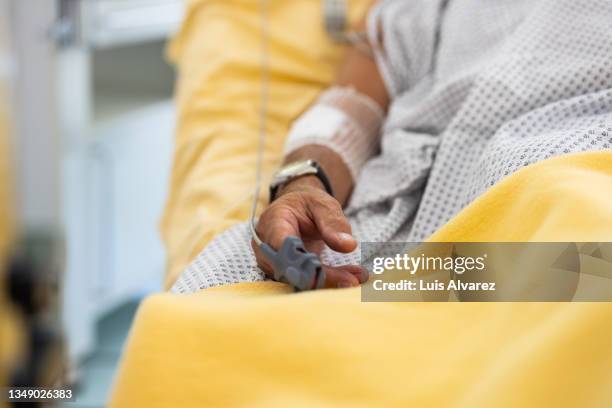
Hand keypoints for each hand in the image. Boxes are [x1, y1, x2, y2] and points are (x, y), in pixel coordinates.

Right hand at [251, 175, 367, 287]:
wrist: (297, 210)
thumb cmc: (308, 204)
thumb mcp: (323, 204)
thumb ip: (333, 223)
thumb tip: (349, 246)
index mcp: (274, 222)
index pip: (281, 246)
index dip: (300, 260)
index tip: (323, 268)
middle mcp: (267, 246)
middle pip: (290, 268)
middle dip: (322, 276)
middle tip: (353, 279)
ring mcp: (272, 262)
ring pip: (298, 279)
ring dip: (328, 281)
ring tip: (357, 277)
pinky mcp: (284, 273)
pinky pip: (304, 281)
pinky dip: (328, 281)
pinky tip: (350, 277)